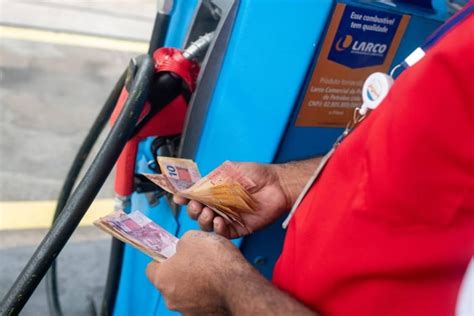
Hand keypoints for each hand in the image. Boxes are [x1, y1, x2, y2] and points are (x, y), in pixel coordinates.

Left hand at [146, 231, 246, 314]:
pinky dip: (209, 295)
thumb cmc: (215, 261)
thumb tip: (183, 248)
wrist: (239, 286)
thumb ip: (182, 244)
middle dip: (182, 271)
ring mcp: (188, 311)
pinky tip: (221, 285)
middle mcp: (171, 299)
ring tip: (214, 273)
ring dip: (196, 284)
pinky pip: (203, 303)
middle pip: (170, 282)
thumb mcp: (192, 237)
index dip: (163, 257)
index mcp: (162, 278)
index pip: (151, 268)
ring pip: (187, 294)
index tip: (174, 253)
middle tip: (198, 260)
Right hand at [174, 162, 290, 238]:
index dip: (186, 199)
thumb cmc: (255, 174)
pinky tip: (220, 221)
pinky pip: (224, 234)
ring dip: (204, 221)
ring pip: (208, 226)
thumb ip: (207, 182)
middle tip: (197, 206)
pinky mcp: (239, 228)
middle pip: (198, 214)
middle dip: (194, 211)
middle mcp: (219, 205)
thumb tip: (188, 189)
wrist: (276, 184)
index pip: (195, 198)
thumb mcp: (226, 172)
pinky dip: (218, 230)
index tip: (180, 198)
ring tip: (209, 213)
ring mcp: (229, 218)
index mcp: (214, 191)